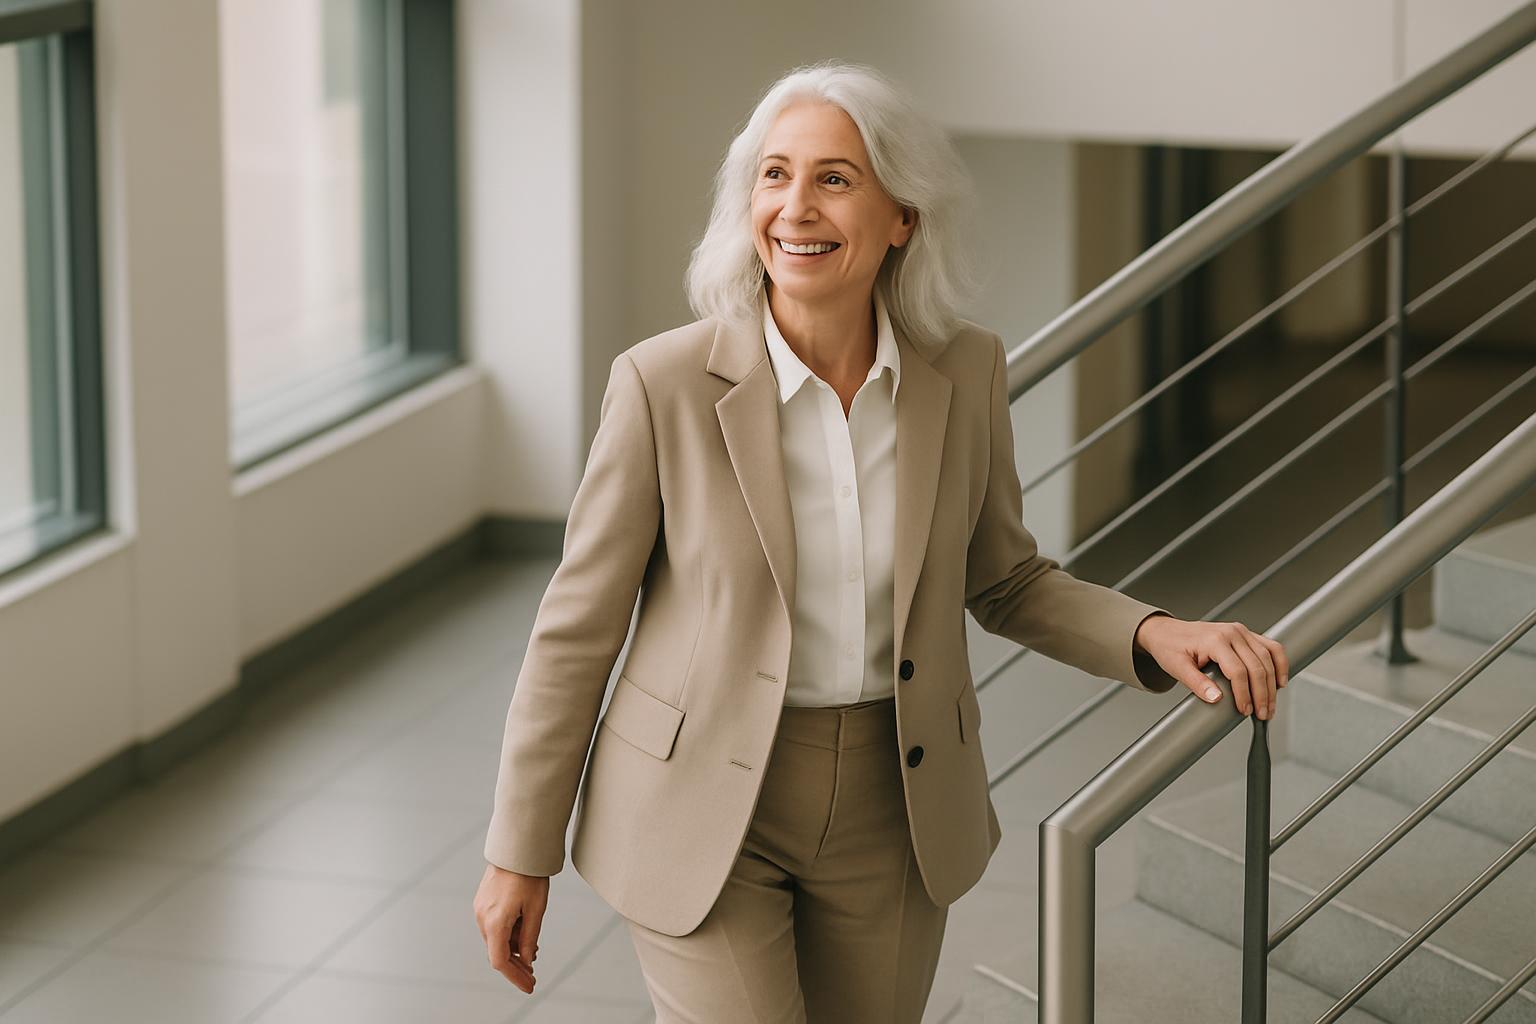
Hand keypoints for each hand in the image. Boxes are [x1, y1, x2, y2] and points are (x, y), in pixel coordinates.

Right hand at [474, 863, 547, 992]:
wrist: (517, 847)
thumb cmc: (529, 875)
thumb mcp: (536, 909)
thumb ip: (530, 937)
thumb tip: (527, 959)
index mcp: (495, 922)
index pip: (501, 961)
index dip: (515, 977)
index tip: (528, 986)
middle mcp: (482, 918)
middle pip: (497, 952)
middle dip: (515, 965)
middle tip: (532, 975)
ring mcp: (480, 909)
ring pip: (495, 939)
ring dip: (512, 948)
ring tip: (533, 951)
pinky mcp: (482, 901)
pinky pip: (493, 925)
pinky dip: (507, 934)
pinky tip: (522, 934)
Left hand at [1135, 614, 1288, 719]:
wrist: (1167, 632)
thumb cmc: (1171, 647)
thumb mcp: (1177, 668)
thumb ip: (1197, 684)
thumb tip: (1216, 698)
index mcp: (1215, 640)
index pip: (1238, 671)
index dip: (1244, 694)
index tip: (1245, 711)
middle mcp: (1232, 633)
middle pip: (1257, 666)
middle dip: (1263, 694)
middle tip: (1263, 714)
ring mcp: (1241, 632)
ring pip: (1268, 657)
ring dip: (1273, 683)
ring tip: (1270, 704)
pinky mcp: (1246, 634)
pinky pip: (1271, 647)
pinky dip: (1279, 663)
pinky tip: (1280, 681)